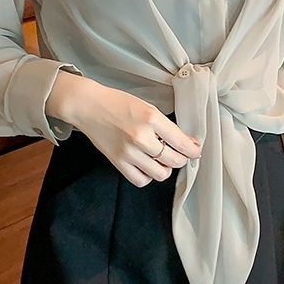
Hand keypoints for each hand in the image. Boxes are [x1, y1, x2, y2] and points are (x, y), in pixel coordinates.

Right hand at [53, 75, 202, 186]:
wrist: (89, 106)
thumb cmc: (118, 103)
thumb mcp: (147, 107)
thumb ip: (166, 126)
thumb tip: (186, 142)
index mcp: (151, 118)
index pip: (181, 142)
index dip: (193, 150)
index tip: (195, 150)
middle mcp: (141, 137)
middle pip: (174, 160)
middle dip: (182, 159)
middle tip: (179, 154)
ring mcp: (129, 152)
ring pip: (161, 174)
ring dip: (166, 168)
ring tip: (161, 159)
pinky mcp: (118, 162)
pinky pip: (141, 180)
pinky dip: (148, 176)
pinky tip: (146, 165)